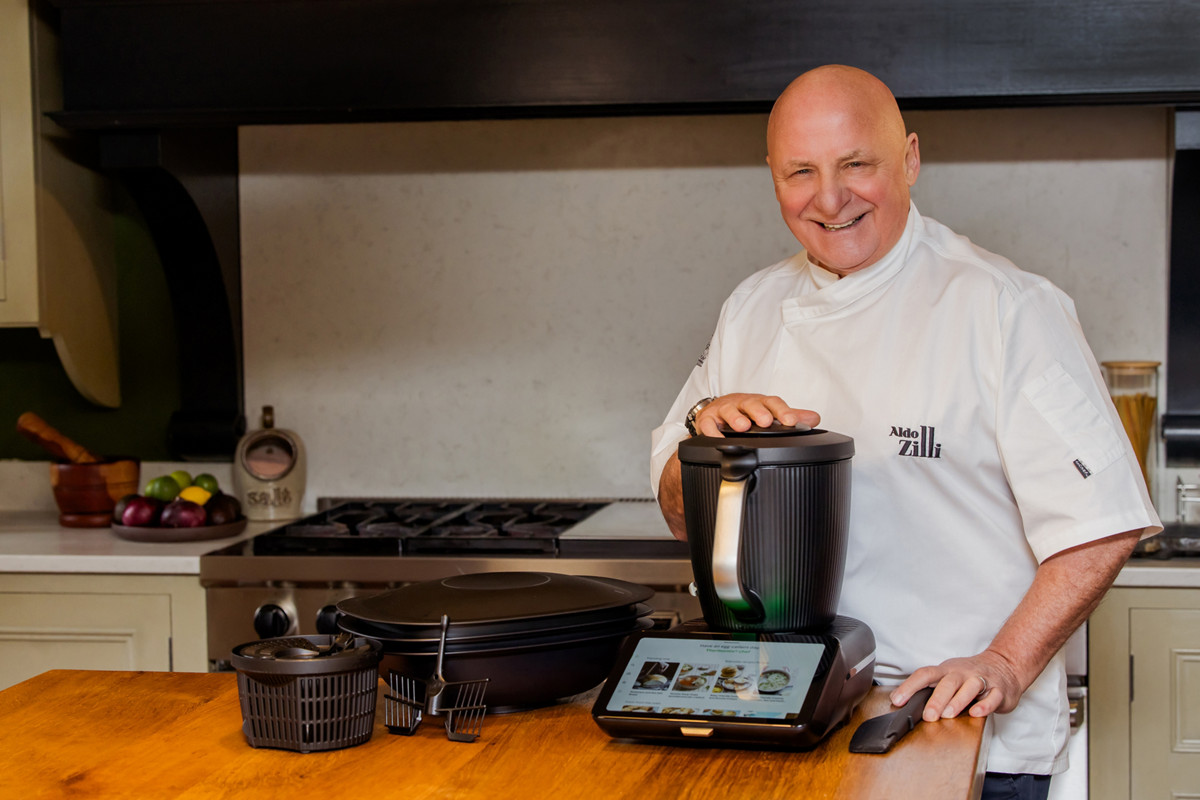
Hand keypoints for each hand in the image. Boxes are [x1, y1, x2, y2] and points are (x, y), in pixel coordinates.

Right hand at [693, 393, 819, 436]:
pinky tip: (717, 438)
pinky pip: (707, 424)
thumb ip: (789, 416)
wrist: (717, 409)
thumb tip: (814, 418)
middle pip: (751, 404)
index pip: (773, 402)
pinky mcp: (707, 419)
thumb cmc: (745, 411)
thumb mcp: (768, 411)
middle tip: (765, 421)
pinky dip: (711, 431)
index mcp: (759, 403)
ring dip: (736, 418)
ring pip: (729, 411)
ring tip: (742, 427)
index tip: (791, 421)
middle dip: (758, 412)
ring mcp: (724, 410)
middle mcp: (742, 404)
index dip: (783, 411)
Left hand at [889, 650, 1021, 721]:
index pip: (925, 674)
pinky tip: (976, 713)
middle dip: (937, 699)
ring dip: (958, 701)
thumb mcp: (948, 677)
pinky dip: (985, 705)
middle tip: (928, 715)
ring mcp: (982, 680)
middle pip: (947, 682)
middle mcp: (963, 673)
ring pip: (970, 687)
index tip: (897, 700)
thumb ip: (931, 689)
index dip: (909, 686)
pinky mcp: (999, 690)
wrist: (1004, 665)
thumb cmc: (969, 675)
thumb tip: (905, 703)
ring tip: (948, 714)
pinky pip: (992, 697)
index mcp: (947, 670)